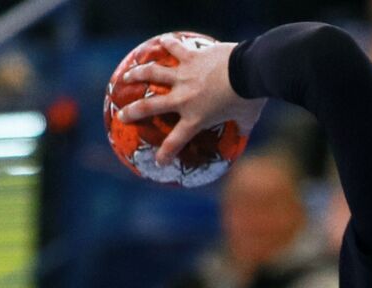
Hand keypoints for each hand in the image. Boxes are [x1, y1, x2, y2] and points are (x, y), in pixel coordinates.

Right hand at [117, 35, 264, 165]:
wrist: (249, 72)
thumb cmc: (250, 99)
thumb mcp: (246, 120)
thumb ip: (241, 127)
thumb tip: (243, 133)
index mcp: (196, 119)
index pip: (176, 141)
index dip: (165, 153)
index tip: (158, 162)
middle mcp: (183, 99)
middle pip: (149, 107)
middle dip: (132, 112)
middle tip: (121, 115)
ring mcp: (184, 76)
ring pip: (152, 74)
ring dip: (137, 75)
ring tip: (127, 77)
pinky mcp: (190, 58)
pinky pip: (174, 49)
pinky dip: (168, 44)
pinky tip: (162, 41)